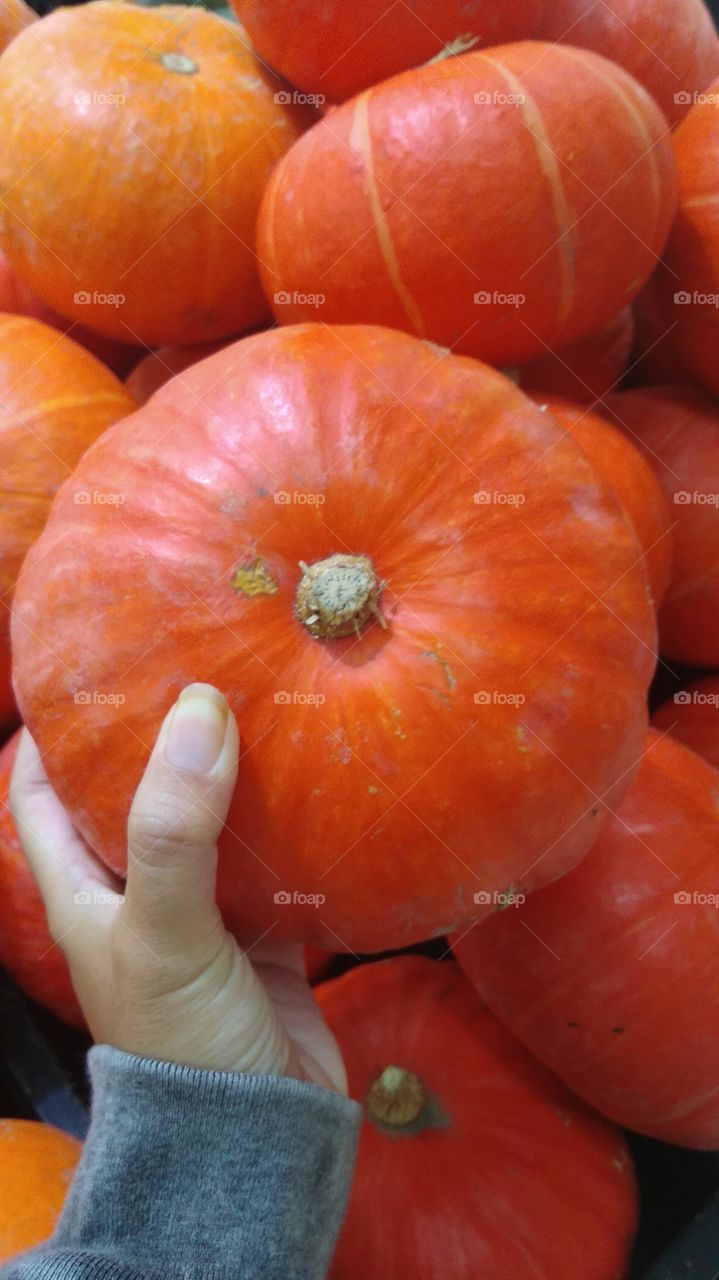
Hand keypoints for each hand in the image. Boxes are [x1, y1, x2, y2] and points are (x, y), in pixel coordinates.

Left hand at [9, 683, 346, 1093]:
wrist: (260, 1137)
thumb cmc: (182, 1043)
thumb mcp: (161, 933)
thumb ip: (171, 830)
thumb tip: (198, 711)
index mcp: (86, 891)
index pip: (43, 796)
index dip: (55, 733)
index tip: (91, 667)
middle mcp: (140, 894)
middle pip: (139, 795)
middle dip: (163, 737)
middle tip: (203, 666)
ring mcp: (206, 911)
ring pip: (214, 822)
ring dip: (235, 772)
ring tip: (268, 703)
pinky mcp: (266, 929)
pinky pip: (277, 858)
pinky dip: (295, 820)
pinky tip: (323, 779)